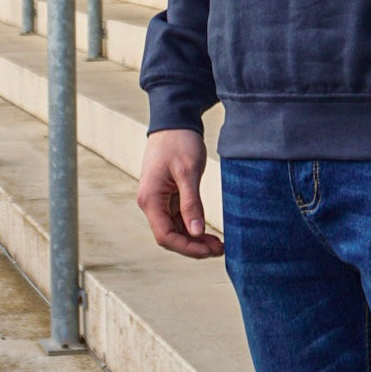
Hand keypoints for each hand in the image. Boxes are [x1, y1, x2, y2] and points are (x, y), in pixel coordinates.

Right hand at [136, 128, 223, 258]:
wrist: (174, 120)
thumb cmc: (179, 141)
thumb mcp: (188, 171)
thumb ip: (191, 203)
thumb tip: (196, 232)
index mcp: (150, 199)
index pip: (165, 236)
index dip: (187, 247)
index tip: (209, 251)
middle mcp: (151, 203)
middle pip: (170, 236)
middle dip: (193, 246)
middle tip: (220, 249)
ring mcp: (158, 199)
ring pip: (175, 228)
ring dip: (194, 238)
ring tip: (218, 243)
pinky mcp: (167, 194)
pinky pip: (178, 217)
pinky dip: (192, 225)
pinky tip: (207, 230)